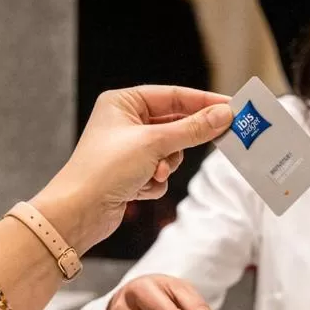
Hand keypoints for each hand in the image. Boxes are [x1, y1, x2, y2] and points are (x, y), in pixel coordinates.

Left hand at [31, 86, 231, 254]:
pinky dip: (155, 182)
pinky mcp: (130, 173)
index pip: (173, 96)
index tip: (231, 107)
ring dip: (166, 166)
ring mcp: (128, 149)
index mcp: (123, 103)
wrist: (78, 212)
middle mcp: (124, 122)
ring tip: (153, 174)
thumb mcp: (154, 143)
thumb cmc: (104, 169)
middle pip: (174, 125)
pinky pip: (160, 172)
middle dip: (182, 141)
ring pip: (170, 152)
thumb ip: (192, 129)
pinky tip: (138, 189)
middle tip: (220, 138)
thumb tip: (224, 115)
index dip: (203, 102)